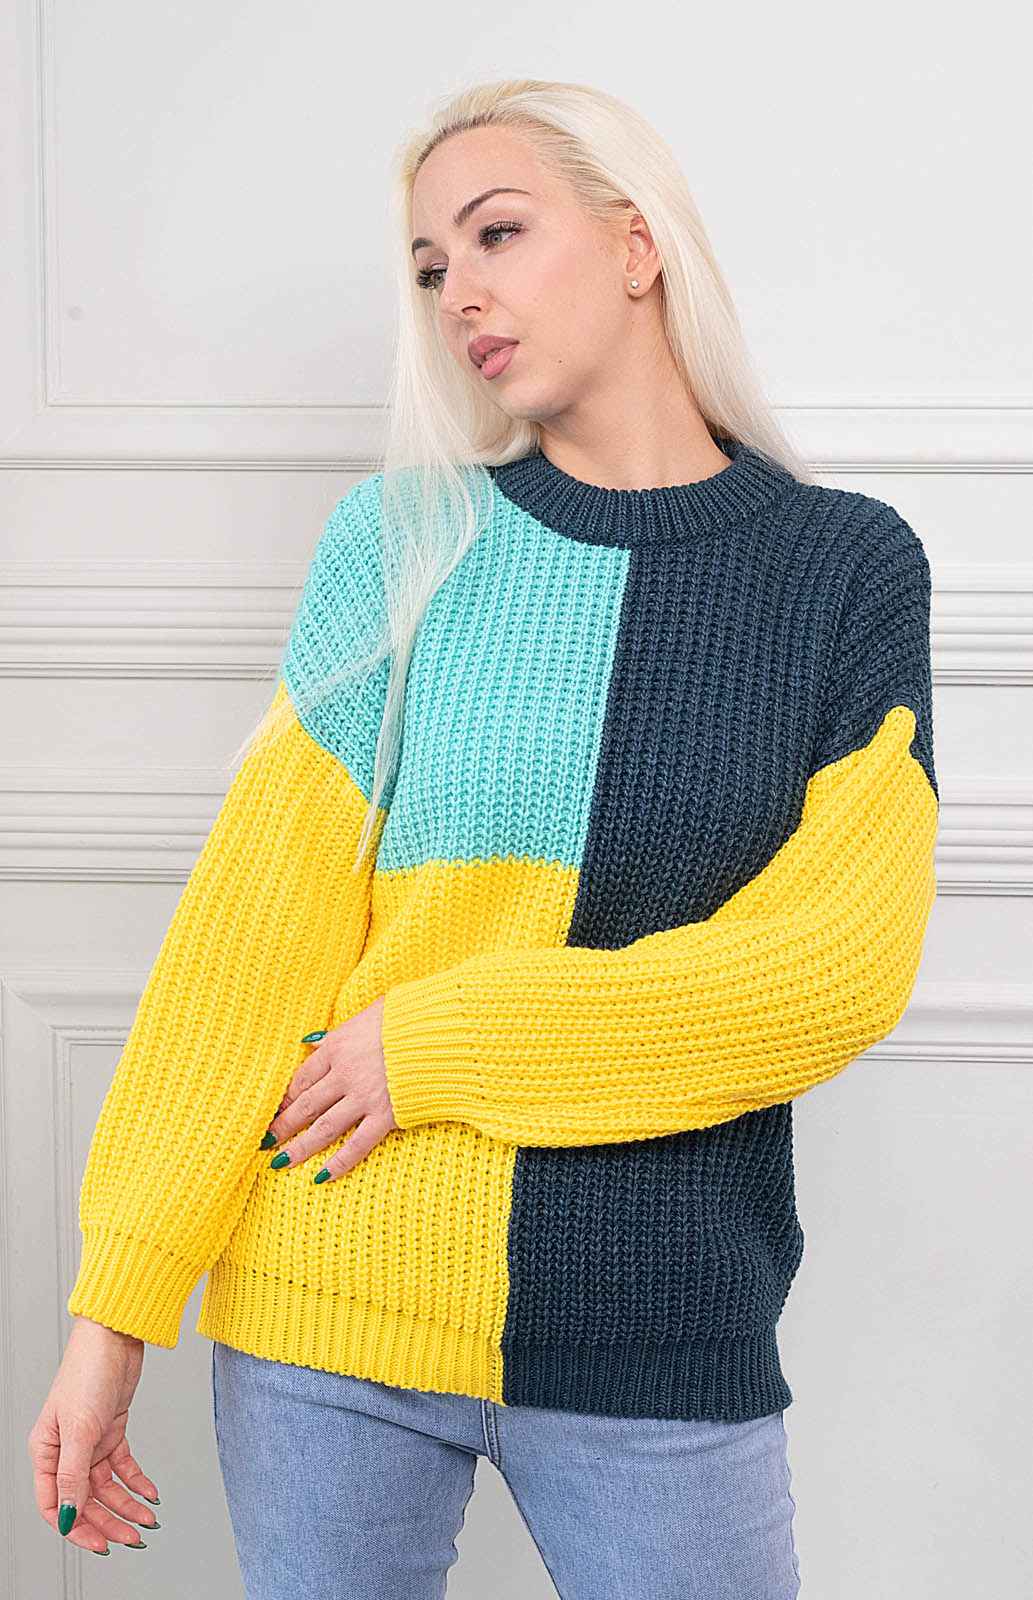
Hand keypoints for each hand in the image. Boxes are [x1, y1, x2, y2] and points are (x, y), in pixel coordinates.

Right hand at [28, 1316, 159, 1554]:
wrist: (116, 1336)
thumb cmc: (88, 1370)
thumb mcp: (79, 1429)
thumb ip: (73, 1476)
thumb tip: (68, 1515)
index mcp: (46, 1451)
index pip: (54, 1505)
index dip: (76, 1527)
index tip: (100, 1543)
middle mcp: (66, 1450)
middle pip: (85, 1500)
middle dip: (109, 1521)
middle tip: (133, 1538)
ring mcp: (90, 1441)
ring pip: (107, 1487)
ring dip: (128, 1505)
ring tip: (148, 1519)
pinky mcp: (112, 1430)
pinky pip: (123, 1466)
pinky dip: (137, 1481)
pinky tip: (150, 1493)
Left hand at [264, 995, 397, 1181]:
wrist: (443, 1029)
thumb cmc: (409, 1015)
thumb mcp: (368, 1013)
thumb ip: (339, 1032)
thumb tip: (311, 1041)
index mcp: (338, 1045)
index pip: (302, 1077)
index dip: (286, 1096)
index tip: (275, 1108)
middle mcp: (345, 1074)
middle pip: (305, 1104)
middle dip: (283, 1124)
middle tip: (265, 1139)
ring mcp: (365, 1097)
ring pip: (323, 1128)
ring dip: (299, 1147)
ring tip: (280, 1161)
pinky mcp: (387, 1115)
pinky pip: (358, 1145)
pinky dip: (339, 1163)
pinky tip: (322, 1176)